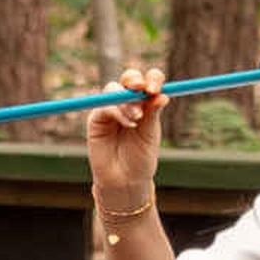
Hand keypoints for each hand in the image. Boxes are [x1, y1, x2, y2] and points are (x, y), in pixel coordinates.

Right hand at [87, 63, 164, 210]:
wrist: (124, 180)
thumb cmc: (140, 159)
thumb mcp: (150, 135)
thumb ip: (153, 114)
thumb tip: (162, 95)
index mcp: (145, 103)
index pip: (149, 81)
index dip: (153, 79)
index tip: (156, 89)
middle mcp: (128, 102)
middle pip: (129, 78)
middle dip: (135, 80)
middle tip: (144, 90)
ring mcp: (111, 108)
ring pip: (114, 89)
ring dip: (127, 101)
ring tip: (136, 119)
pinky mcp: (97, 118)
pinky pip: (105, 106)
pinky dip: (117, 111)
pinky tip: (127, 124)